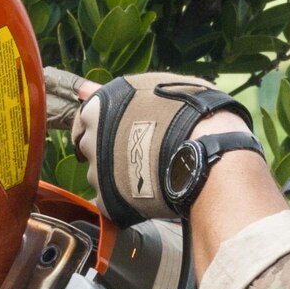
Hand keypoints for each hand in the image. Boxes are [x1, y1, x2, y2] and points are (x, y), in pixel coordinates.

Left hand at [51, 70, 253, 225]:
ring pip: (102, 176)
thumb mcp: (153, 86)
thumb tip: (83, 90)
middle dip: (111, 151)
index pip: (85, 120)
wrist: (206, 151)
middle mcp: (91, 140)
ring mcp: (98, 173)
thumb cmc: (189, 111)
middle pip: (93, 148)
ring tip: (151, 172)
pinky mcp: (109, 201)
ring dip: (119, 175)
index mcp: (97, 109)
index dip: (103, 127)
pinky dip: (126, 200)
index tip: (120, 133)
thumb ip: (115, 92)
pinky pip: (111, 202)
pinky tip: (149, 192)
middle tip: (143, 151)